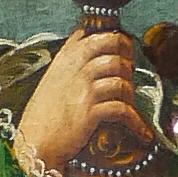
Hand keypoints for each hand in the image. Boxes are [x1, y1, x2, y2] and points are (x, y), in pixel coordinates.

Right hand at [13, 27, 141, 176]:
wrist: (35, 144)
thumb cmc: (45, 114)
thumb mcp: (55, 78)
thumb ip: (73, 60)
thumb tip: (96, 44)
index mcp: (66, 57)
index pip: (97, 32)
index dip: (117, 39)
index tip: (124, 52)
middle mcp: (74, 68)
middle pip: (114, 46)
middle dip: (128, 60)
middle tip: (128, 76)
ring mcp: (82, 89)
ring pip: (121, 78)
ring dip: (130, 94)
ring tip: (128, 105)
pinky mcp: (88, 112)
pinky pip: (122, 110)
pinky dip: (136, 122)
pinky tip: (142, 132)